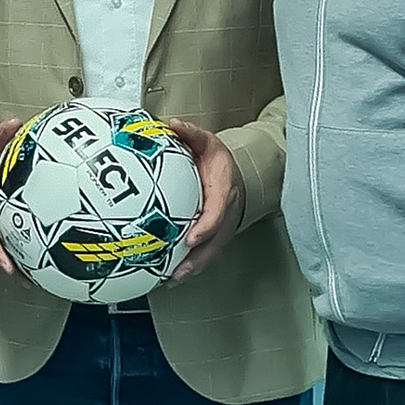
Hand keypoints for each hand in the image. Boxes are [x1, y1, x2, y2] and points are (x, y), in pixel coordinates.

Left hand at [158, 118, 244, 289]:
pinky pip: (203, 254)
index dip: (205, 228)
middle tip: (177, 272)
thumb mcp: (208, 142)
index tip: (191, 238)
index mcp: (225, 192)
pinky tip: (168, 277)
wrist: (236, 174)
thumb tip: (172, 124)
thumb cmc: (218, 160)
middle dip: (197, 259)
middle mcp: (226, 214)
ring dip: (191, 268)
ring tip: (170, 281)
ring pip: (209, 253)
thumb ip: (191, 133)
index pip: (217, 213)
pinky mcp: (215, 237)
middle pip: (214, 243)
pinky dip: (189, 266)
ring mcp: (222, 228)